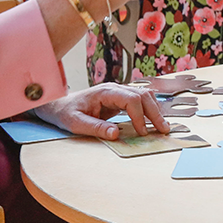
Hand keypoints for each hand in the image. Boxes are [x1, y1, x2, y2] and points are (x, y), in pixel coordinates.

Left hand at [33, 84, 169, 139]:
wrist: (58, 105)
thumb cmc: (66, 112)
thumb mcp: (76, 123)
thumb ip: (95, 127)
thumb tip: (115, 134)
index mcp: (105, 92)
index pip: (131, 99)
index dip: (139, 116)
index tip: (142, 132)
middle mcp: (115, 89)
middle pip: (142, 95)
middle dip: (155, 113)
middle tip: (163, 130)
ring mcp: (118, 92)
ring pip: (144, 96)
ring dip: (155, 111)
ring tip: (163, 127)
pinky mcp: (120, 99)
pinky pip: (140, 101)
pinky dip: (150, 110)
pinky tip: (154, 121)